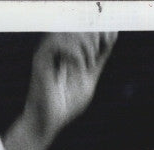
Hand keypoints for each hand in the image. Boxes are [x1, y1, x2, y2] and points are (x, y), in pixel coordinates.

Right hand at [6, 32, 117, 149]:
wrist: (49, 121)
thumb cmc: (67, 104)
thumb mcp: (90, 78)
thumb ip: (100, 58)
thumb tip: (112, 34)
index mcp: (68, 50)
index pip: (83, 29)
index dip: (98, 28)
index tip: (110, 35)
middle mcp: (57, 48)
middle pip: (76, 25)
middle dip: (92, 37)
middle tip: (96, 56)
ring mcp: (48, 53)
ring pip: (67, 31)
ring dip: (84, 44)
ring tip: (89, 62)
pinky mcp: (41, 59)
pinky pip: (56, 43)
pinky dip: (73, 51)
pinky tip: (80, 64)